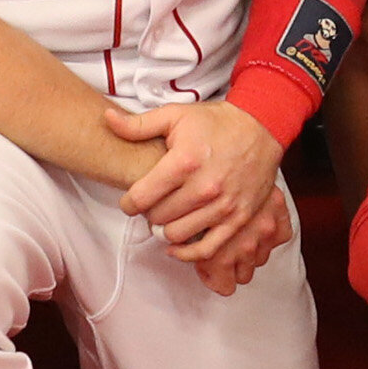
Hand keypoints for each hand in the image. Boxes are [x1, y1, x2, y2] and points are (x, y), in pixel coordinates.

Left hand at [107, 95, 292, 290]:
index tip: (131, 200)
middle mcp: (204, 187)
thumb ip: (138, 124)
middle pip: (158, 217)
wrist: (261, 127)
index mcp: (184, 162)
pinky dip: (187, 253)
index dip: (128, 202)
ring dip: (165, 230)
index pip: (140, 197)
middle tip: (151, 206)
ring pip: (177, 235)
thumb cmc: (215, 122)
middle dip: (149, 213)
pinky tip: (176, 245)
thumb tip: (106, 119)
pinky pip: (207, 249)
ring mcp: (223, 206)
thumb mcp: (175, 115)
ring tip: (166, 218)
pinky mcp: (238, 218)